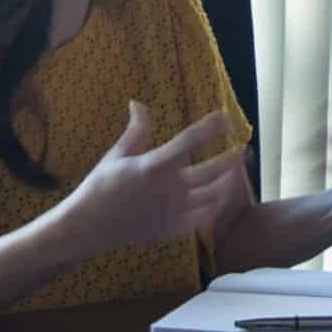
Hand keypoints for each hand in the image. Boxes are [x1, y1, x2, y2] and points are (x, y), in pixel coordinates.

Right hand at [61, 103, 242, 260]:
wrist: (87, 227)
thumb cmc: (100, 187)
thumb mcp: (117, 155)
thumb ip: (136, 131)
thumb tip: (138, 103)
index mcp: (154, 166)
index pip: (189, 141)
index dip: (210, 127)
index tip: (226, 116)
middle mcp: (168, 188)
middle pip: (211, 170)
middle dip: (232, 158)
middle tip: (244, 147)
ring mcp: (172, 210)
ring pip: (212, 195)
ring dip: (228, 182)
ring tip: (238, 171)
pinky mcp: (171, 228)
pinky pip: (202, 219)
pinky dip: (215, 208)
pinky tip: (221, 198)